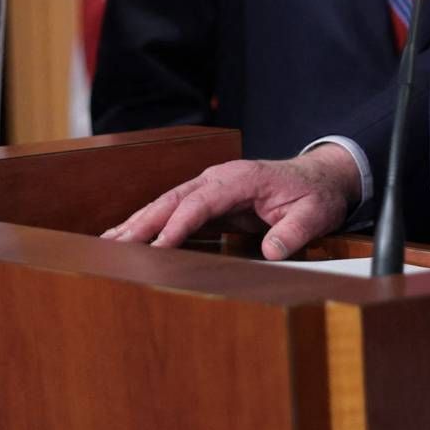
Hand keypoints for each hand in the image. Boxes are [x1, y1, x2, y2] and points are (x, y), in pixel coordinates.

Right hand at [100, 146, 360, 259]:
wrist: (319, 177)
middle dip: (144, 222)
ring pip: (168, 202)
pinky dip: (152, 222)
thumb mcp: (314, 214)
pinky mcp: (210, 198)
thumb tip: (272, 252)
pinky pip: (176, 209)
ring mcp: (212, 186)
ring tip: (110, 242)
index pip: (201, 201)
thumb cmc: (314, 195)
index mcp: (241, 178)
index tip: (158, 246)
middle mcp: (219, 178)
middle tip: (115, 244)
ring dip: (140, 222)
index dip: (178, 224)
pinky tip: (131, 235)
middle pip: (175, 199)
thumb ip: (293, 232)